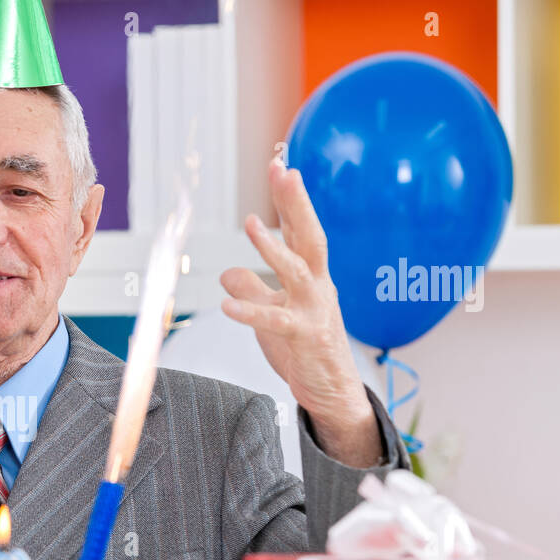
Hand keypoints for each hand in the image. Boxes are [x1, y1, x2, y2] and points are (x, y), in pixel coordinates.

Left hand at [219, 160, 380, 467]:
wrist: (333, 394)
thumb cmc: (305, 351)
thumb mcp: (272, 318)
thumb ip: (253, 292)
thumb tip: (228, 272)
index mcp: (311, 278)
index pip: (301, 231)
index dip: (290, 200)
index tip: (281, 166)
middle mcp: (318, 287)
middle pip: (310, 237)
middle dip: (296, 204)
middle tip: (284, 172)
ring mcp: (315, 311)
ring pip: (298, 272)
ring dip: (274, 248)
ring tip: (251, 224)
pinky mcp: (307, 338)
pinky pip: (276, 322)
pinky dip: (251, 313)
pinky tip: (226, 306)